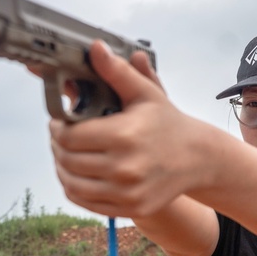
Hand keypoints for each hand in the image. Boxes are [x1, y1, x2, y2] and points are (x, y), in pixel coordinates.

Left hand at [48, 41, 199, 217]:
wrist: (198, 158)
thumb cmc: (167, 122)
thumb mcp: (146, 93)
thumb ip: (117, 71)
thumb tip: (96, 47)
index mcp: (125, 135)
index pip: (69, 137)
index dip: (58, 128)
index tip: (60, 122)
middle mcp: (125, 167)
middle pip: (67, 160)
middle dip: (58, 147)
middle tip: (62, 137)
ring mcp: (128, 192)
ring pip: (71, 184)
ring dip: (63, 169)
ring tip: (67, 155)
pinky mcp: (131, 208)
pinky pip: (86, 202)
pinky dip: (76, 189)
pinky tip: (80, 174)